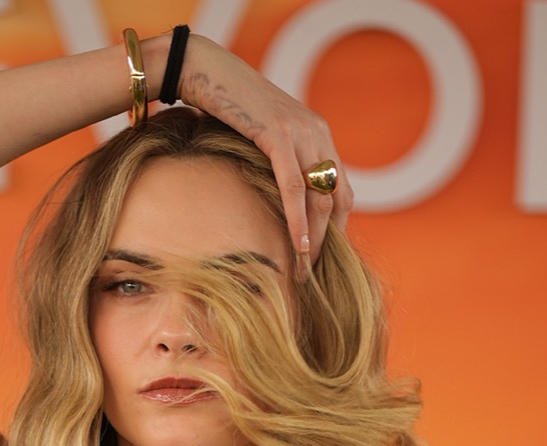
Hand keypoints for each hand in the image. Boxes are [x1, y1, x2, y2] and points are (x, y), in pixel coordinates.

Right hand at [178, 35, 352, 263]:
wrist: (204, 70)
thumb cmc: (227, 107)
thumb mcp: (264, 136)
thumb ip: (281, 161)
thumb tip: (280, 197)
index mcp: (318, 133)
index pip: (342, 190)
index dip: (337, 228)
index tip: (323, 257)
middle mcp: (317, 131)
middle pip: (336, 199)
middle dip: (328, 241)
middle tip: (312, 274)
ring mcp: (300, 131)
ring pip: (319, 197)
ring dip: (314, 239)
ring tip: (303, 271)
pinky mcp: (277, 134)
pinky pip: (293, 186)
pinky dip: (298, 219)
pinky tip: (299, 246)